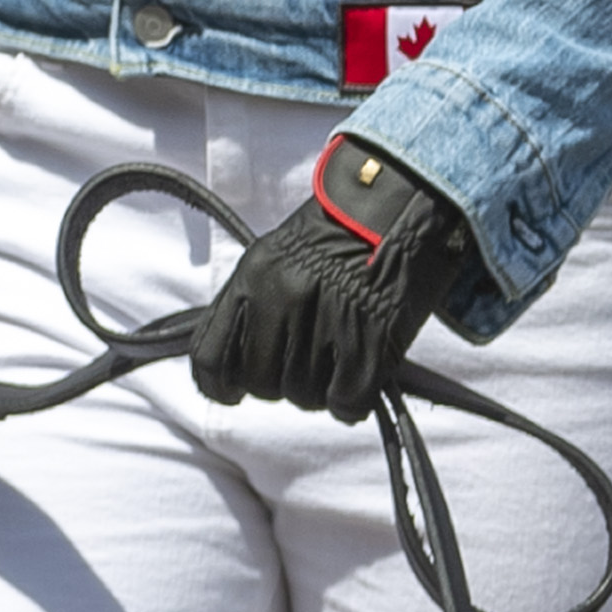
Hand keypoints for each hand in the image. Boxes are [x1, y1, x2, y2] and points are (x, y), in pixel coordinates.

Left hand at [190, 136, 476, 421]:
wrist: (400, 208)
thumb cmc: (337, 232)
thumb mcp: (276, 254)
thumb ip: (248, 304)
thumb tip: (221, 351)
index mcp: (255, 276)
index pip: (211, 357)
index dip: (219, 384)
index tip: (233, 391)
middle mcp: (284, 300)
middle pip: (260, 382)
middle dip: (278, 380)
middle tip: (303, 356)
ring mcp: (326, 324)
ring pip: (303, 396)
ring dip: (319, 385)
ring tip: (336, 350)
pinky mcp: (369, 348)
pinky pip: (344, 403)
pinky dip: (350, 398)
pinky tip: (358, 369)